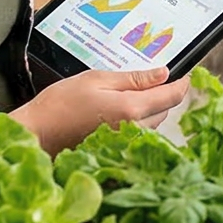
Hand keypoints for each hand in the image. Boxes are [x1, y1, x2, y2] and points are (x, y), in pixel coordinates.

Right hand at [11, 68, 197, 151]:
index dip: (182, 83)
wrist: (38, 133)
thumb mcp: (97, 79)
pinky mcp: (117, 149)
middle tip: (148, 78)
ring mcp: (126, 143)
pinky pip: (138, 132)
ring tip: (125, 93)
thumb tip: (163, 73)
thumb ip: (133, 78)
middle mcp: (134, 130)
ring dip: (149, 107)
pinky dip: (136, 120)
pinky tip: (116, 110)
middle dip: (162, 93)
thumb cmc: (60, 105)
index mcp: (131, 109)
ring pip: (152, 122)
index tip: (184, 73)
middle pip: (164, 109)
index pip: (172, 96)